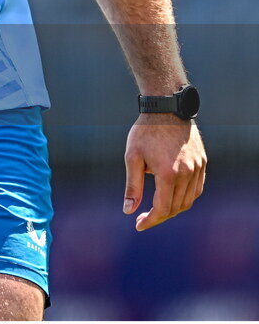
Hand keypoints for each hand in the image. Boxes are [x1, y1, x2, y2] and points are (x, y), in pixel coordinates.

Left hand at [123, 115, 205, 230]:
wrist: (166, 108)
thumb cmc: (146, 131)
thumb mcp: (133, 156)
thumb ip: (133, 186)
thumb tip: (128, 210)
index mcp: (168, 174)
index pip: (162, 209)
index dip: (150, 220)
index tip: (138, 225)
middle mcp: (187, 174)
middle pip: (176, 208)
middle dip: (160, 216)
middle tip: (144, 217)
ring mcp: (198, 168)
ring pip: (189, 200)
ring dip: (174, 208)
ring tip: (158, 208)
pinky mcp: (203, 162)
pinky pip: (197, 189)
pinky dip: (186, 197)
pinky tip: (174, 196)